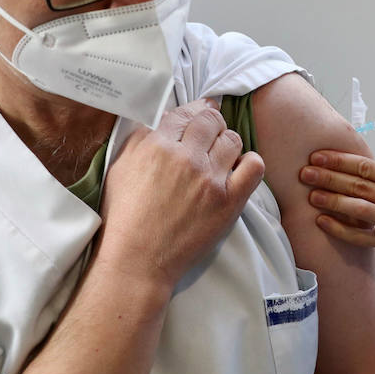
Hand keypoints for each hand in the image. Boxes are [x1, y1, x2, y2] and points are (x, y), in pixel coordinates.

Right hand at [95, 99, 264, 296]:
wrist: (137, 260)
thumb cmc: (124, 217)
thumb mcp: (120, 167)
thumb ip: (141, 138)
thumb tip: (165, 118)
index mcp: (155, 145)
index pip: (185, 112)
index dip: (194, 112)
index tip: (199, 115)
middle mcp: (184, 157)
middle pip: (211, 120)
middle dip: (211, 124)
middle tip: (209, 136)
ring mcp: (209, 179)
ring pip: (232, 139)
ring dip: (227, 144)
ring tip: (219, 157)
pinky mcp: (228, 200)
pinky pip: (254, 166)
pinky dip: (248, 163)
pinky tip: (237, 170)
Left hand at [299, 150, 374, 259]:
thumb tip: (345, 166)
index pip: (367, 167)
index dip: (339, 160)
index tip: (317, 155)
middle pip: (360, 187)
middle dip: (329, 178)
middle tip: (305, 172)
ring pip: (360, 211)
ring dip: (332, 202)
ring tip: (311, 195)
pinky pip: (363, 237)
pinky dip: (340, 229)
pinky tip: (322, 221)